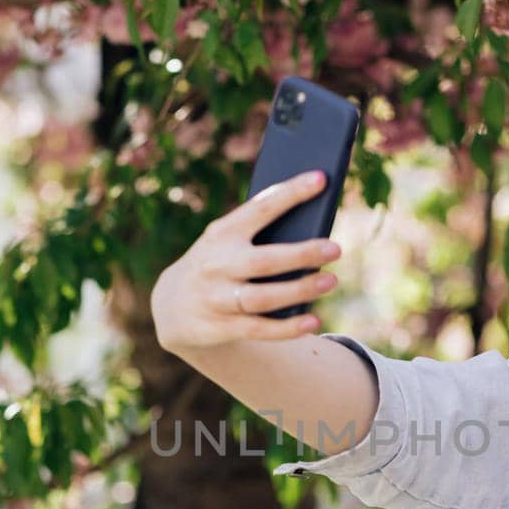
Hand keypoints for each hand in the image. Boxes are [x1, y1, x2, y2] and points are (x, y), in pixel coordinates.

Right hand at [152, 169, 342, 353]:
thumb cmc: (218, 263)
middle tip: (335, 249)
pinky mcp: (219, 327)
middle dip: (301, 254)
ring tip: (330, 281)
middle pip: (264, 260)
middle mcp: (217, 264)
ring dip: (299, 290)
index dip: (290, 194)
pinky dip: (287, 328)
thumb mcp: (227, 242)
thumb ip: (259, 234)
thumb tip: (313, 227)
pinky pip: (258, 329)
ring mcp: (216, 298)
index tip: (320, 179)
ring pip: (263, 297)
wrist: (172, 306)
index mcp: (222, 233)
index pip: (259, 209)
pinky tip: (313, 321)